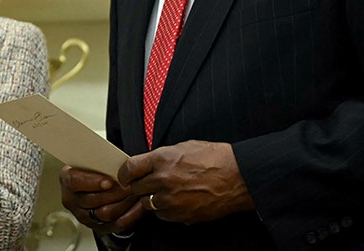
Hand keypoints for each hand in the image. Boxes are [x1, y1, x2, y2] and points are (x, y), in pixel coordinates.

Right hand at [60, 165, 143, 235]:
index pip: (75, 182)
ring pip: (105, 213)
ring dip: (124, 203)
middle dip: (115, 192)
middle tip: (130, 185)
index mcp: (67, 180)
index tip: (109, 181)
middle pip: (93, 200)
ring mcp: (84, 215)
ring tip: (135, 193)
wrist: (94, 185)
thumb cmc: (93, 170)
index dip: (92, 182)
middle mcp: (72, 200)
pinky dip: (131, 215)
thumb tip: (115, 163)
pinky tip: (139, 206)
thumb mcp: (90, 161)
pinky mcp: (98, 227)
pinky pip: (116, 224)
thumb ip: (98, 162)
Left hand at [117, 140, 253, 224]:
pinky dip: (166, 210)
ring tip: (168, 191)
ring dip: (153, 199)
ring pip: (148, 204)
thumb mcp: (184, 147)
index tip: (125, 176)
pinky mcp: (182, 215)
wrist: (239, 177)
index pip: (129, 168)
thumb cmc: (215, 159)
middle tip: (148, 183)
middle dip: (140, 186)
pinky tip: (178, 201)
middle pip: (136, 188)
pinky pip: (163, 216)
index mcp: (162, 159)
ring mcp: (172, 200)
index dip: (125, 173)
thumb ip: (161, 157)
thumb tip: (148, 164)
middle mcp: (164, 180)